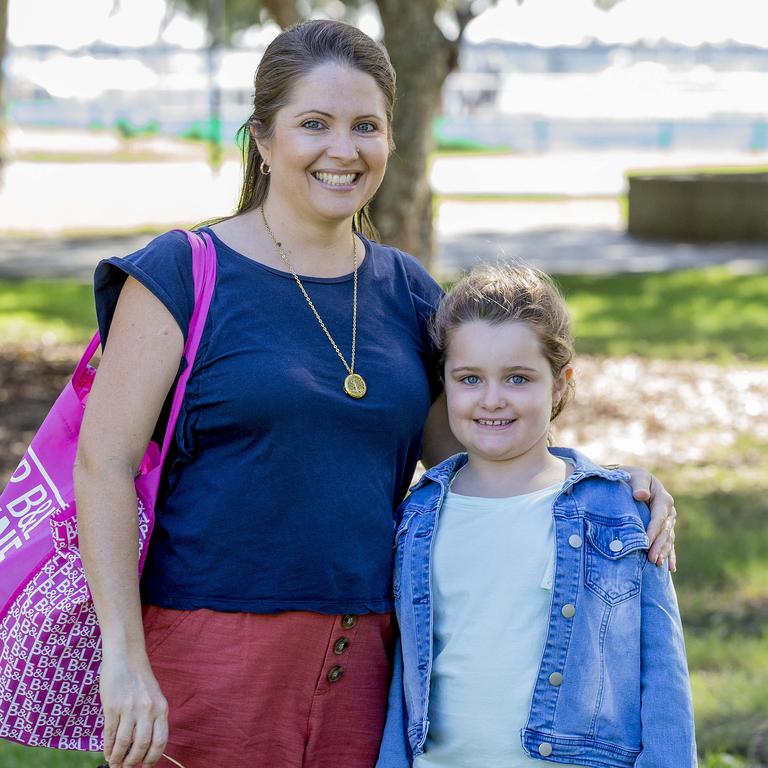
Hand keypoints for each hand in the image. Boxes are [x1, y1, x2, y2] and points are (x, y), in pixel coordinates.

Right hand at [100, 650, 168, 767]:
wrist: (125, 656)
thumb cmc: (139, 678)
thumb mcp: (154, 696)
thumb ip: (152, 718)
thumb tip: (145, 746)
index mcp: (162, 707)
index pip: (161, 741)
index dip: (152, 758)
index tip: (146, 766)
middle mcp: (148, 709)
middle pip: (142, 746)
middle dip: (133, 762)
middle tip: (127, 767)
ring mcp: (129, 708)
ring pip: (124, 743)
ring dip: (118, 758)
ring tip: (115, 763)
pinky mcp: (112, 707)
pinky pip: (110, 734)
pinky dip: (108, 748)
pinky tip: (107, 753)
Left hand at [623, 466, 676, 571]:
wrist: (632, 480)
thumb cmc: (631, 478)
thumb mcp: (635, 476)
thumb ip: (638, 485)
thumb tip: (641, 495)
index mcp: (663, 498)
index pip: (659, 517)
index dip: (653, 529)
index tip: (646, 541)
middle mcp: (669, 511)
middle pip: (665, 531)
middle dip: (659, 545)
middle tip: (652, 559)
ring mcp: (668, 521)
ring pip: (668, 539)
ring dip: (663, 552)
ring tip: (658, 565)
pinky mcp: (665, 529)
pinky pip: (669, 543)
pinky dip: (670, 555)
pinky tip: (670, 569)